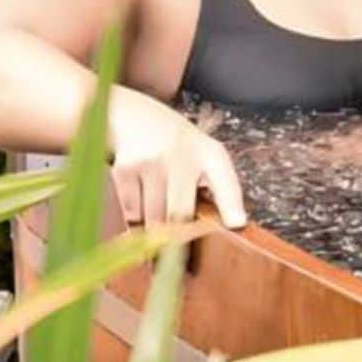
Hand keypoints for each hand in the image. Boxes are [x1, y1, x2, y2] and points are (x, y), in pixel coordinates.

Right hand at [107, 90, 247, 228]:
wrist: (125, 113)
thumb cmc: (167, 139)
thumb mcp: (197, 151)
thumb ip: (209, 183)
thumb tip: (225, 225)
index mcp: (209, 153)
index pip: (225, 180)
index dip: (231, 204)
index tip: (236, 223)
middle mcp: (184, 154)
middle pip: (181, 214)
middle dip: (175, 237)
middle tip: (174, 248)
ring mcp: (154, 160)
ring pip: (154, 218)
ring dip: (152, 228)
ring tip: (153, 214)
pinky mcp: (127, 167)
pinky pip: (132, 211)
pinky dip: (133, 217)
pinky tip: (137, 200)